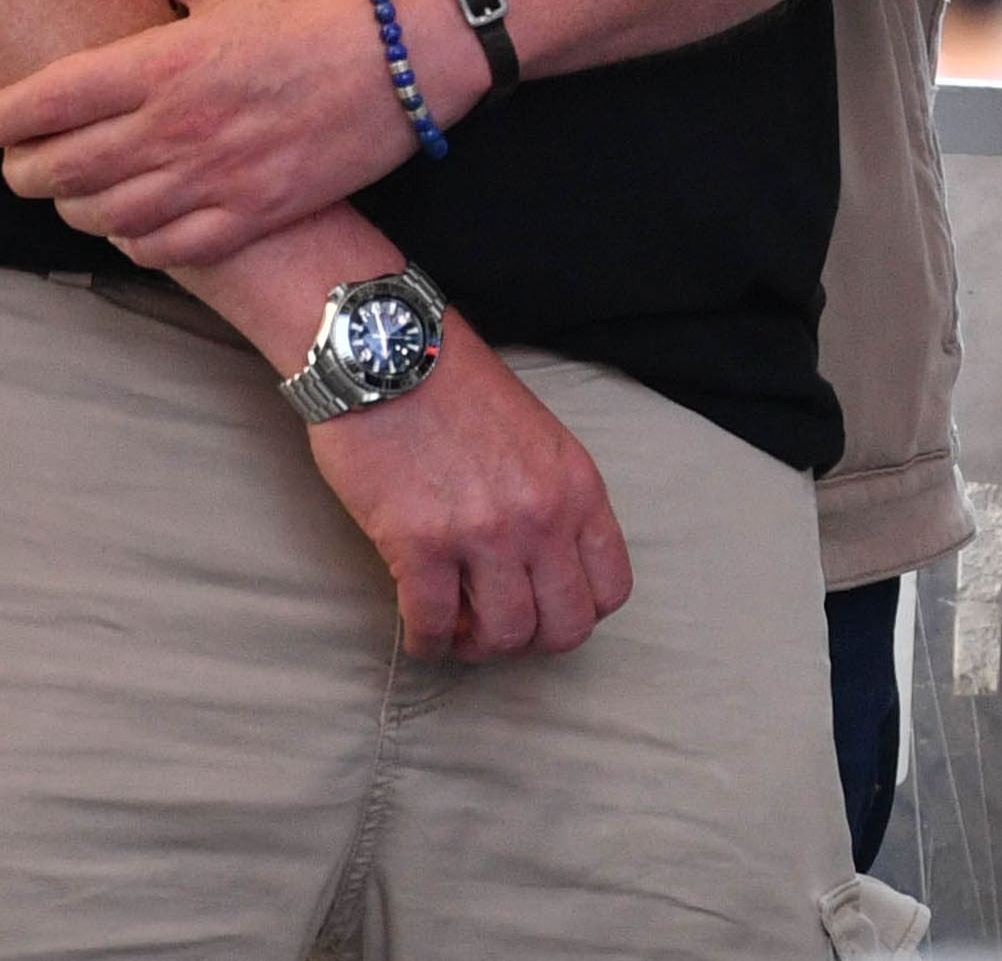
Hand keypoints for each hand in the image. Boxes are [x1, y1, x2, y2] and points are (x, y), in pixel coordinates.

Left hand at [0, 0, 466, 264]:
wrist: (415, 52)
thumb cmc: (323, 8)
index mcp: (166, 61)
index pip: (46, 101)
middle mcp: (180, 126)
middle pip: (60, 169)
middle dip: (23, 171)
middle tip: (19, 163)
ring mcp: (217, 177)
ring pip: (104, 217)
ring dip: (75, 210)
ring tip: (73, 195)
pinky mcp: (255, 212)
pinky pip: (166, 248)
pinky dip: (134, 242)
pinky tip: (132, 225)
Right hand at [298, 322, 629, 659]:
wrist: (390, 356)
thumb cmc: (457, 392)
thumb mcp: (539, 439)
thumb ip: (553, 500)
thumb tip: (547, 567)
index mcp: (579, 488)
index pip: (611, 589)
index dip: (577, 612)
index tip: (544, 608)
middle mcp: (543, 516)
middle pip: (565, 627)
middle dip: (531, 641)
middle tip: (497, 628)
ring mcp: (484, 533)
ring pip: (504, 636)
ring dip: (477, 645)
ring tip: (457, 628)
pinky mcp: (419, 543)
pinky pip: (433, 626)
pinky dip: (427, 642)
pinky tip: (420, 631)